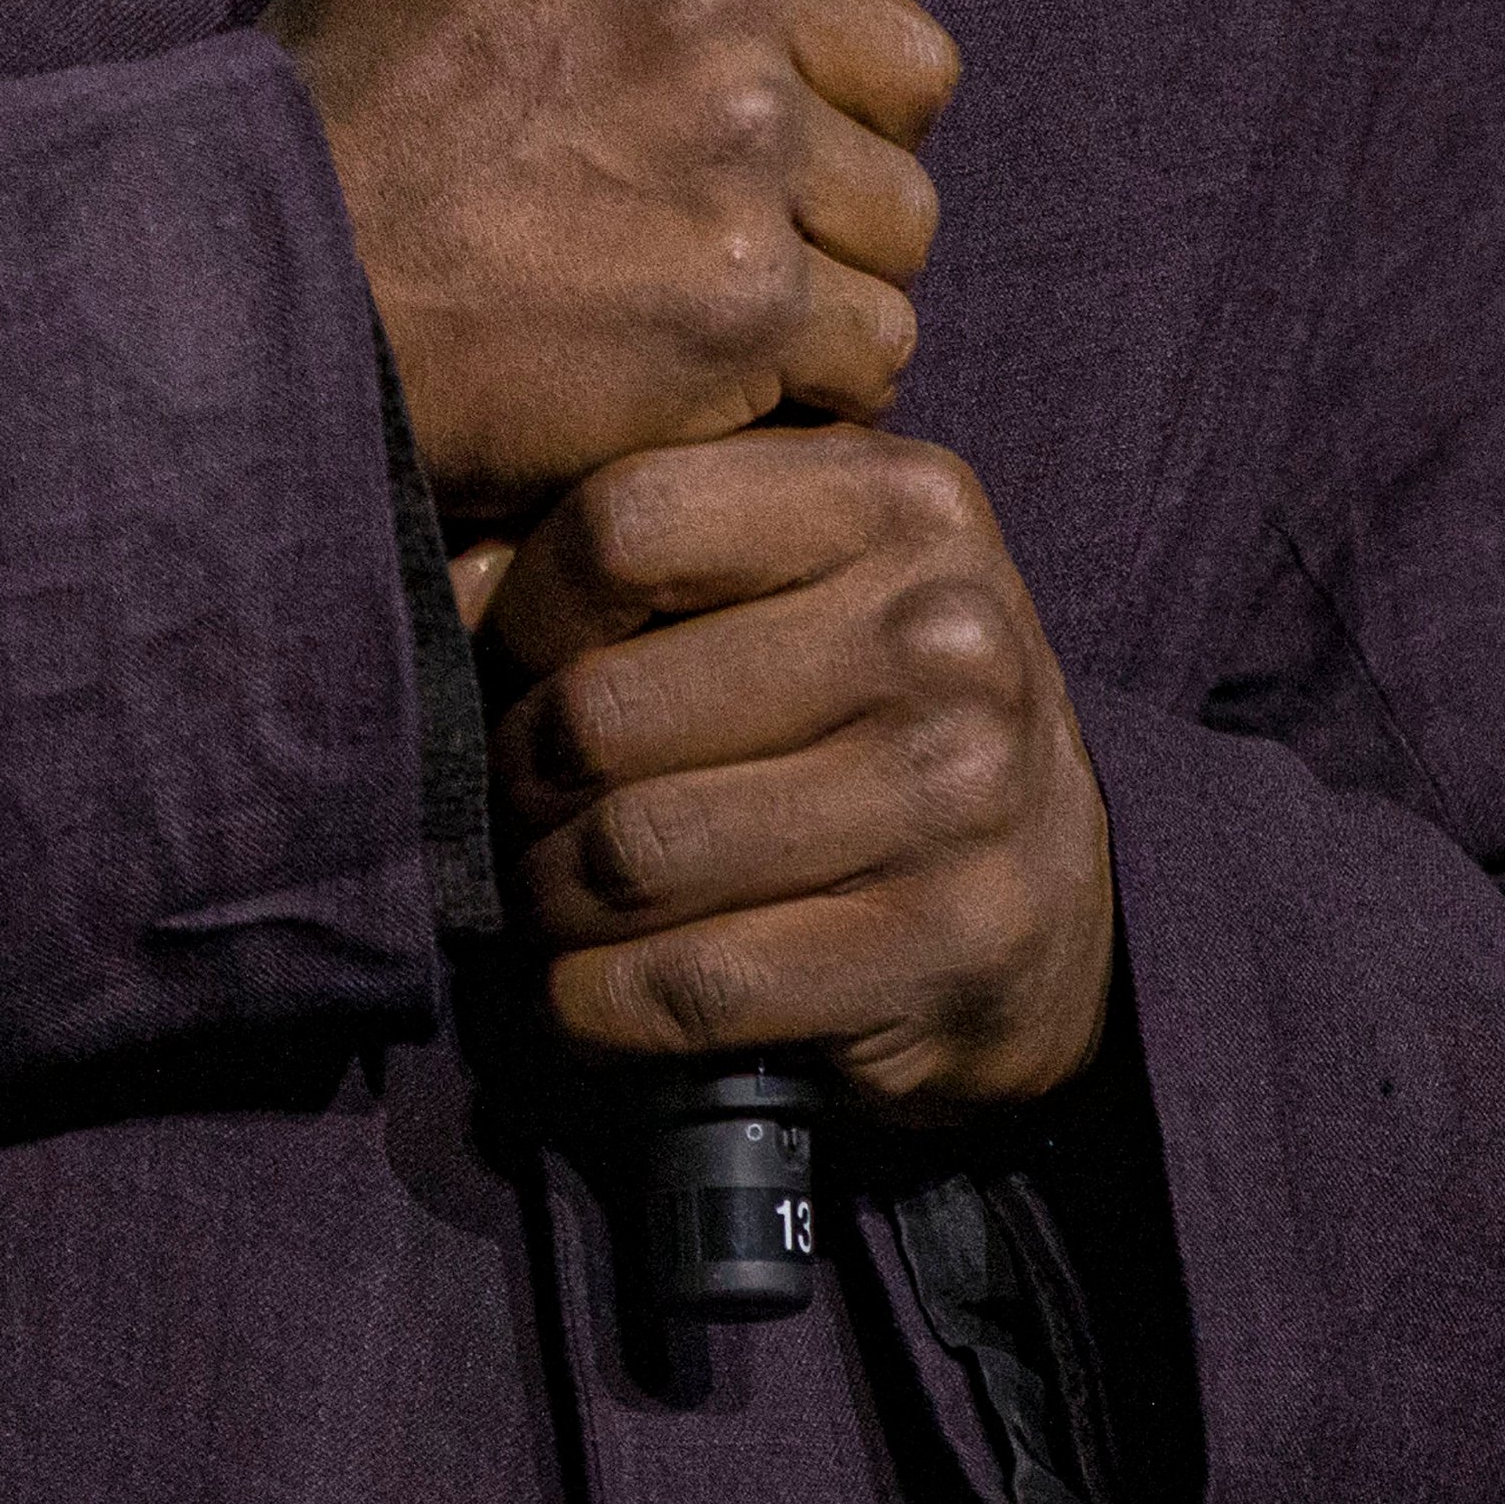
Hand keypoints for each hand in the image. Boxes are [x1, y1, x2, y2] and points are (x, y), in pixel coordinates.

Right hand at [263, 0, 952, 529]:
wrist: (254, 292)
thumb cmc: (334, 99)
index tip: (837, 10)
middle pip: (912, 62)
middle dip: (845, 129)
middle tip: (735, 181)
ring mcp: (737, 149)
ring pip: (901, 213)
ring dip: (827, 258)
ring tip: (701, 277)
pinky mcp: (744, 303)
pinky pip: (873, 340)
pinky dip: (810, 372)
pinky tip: (710, 366)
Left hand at [473, 427, 1115, 1116]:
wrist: (1064, 904)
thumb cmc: (883, 712)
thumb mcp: (811, 577)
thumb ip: (653, 550)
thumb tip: (440, 588)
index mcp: (902, 498)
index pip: (624, 520)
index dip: (525, 607)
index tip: (521, 665)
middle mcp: (944, 631)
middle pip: (603, 707)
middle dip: (517, 781)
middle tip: (516, 812)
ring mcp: (955, 793)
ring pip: (628, 855)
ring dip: (545, 900)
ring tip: (548, 896)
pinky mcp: (941, 944)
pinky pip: (682, 985)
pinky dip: (594, 1005)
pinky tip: (592, 992)